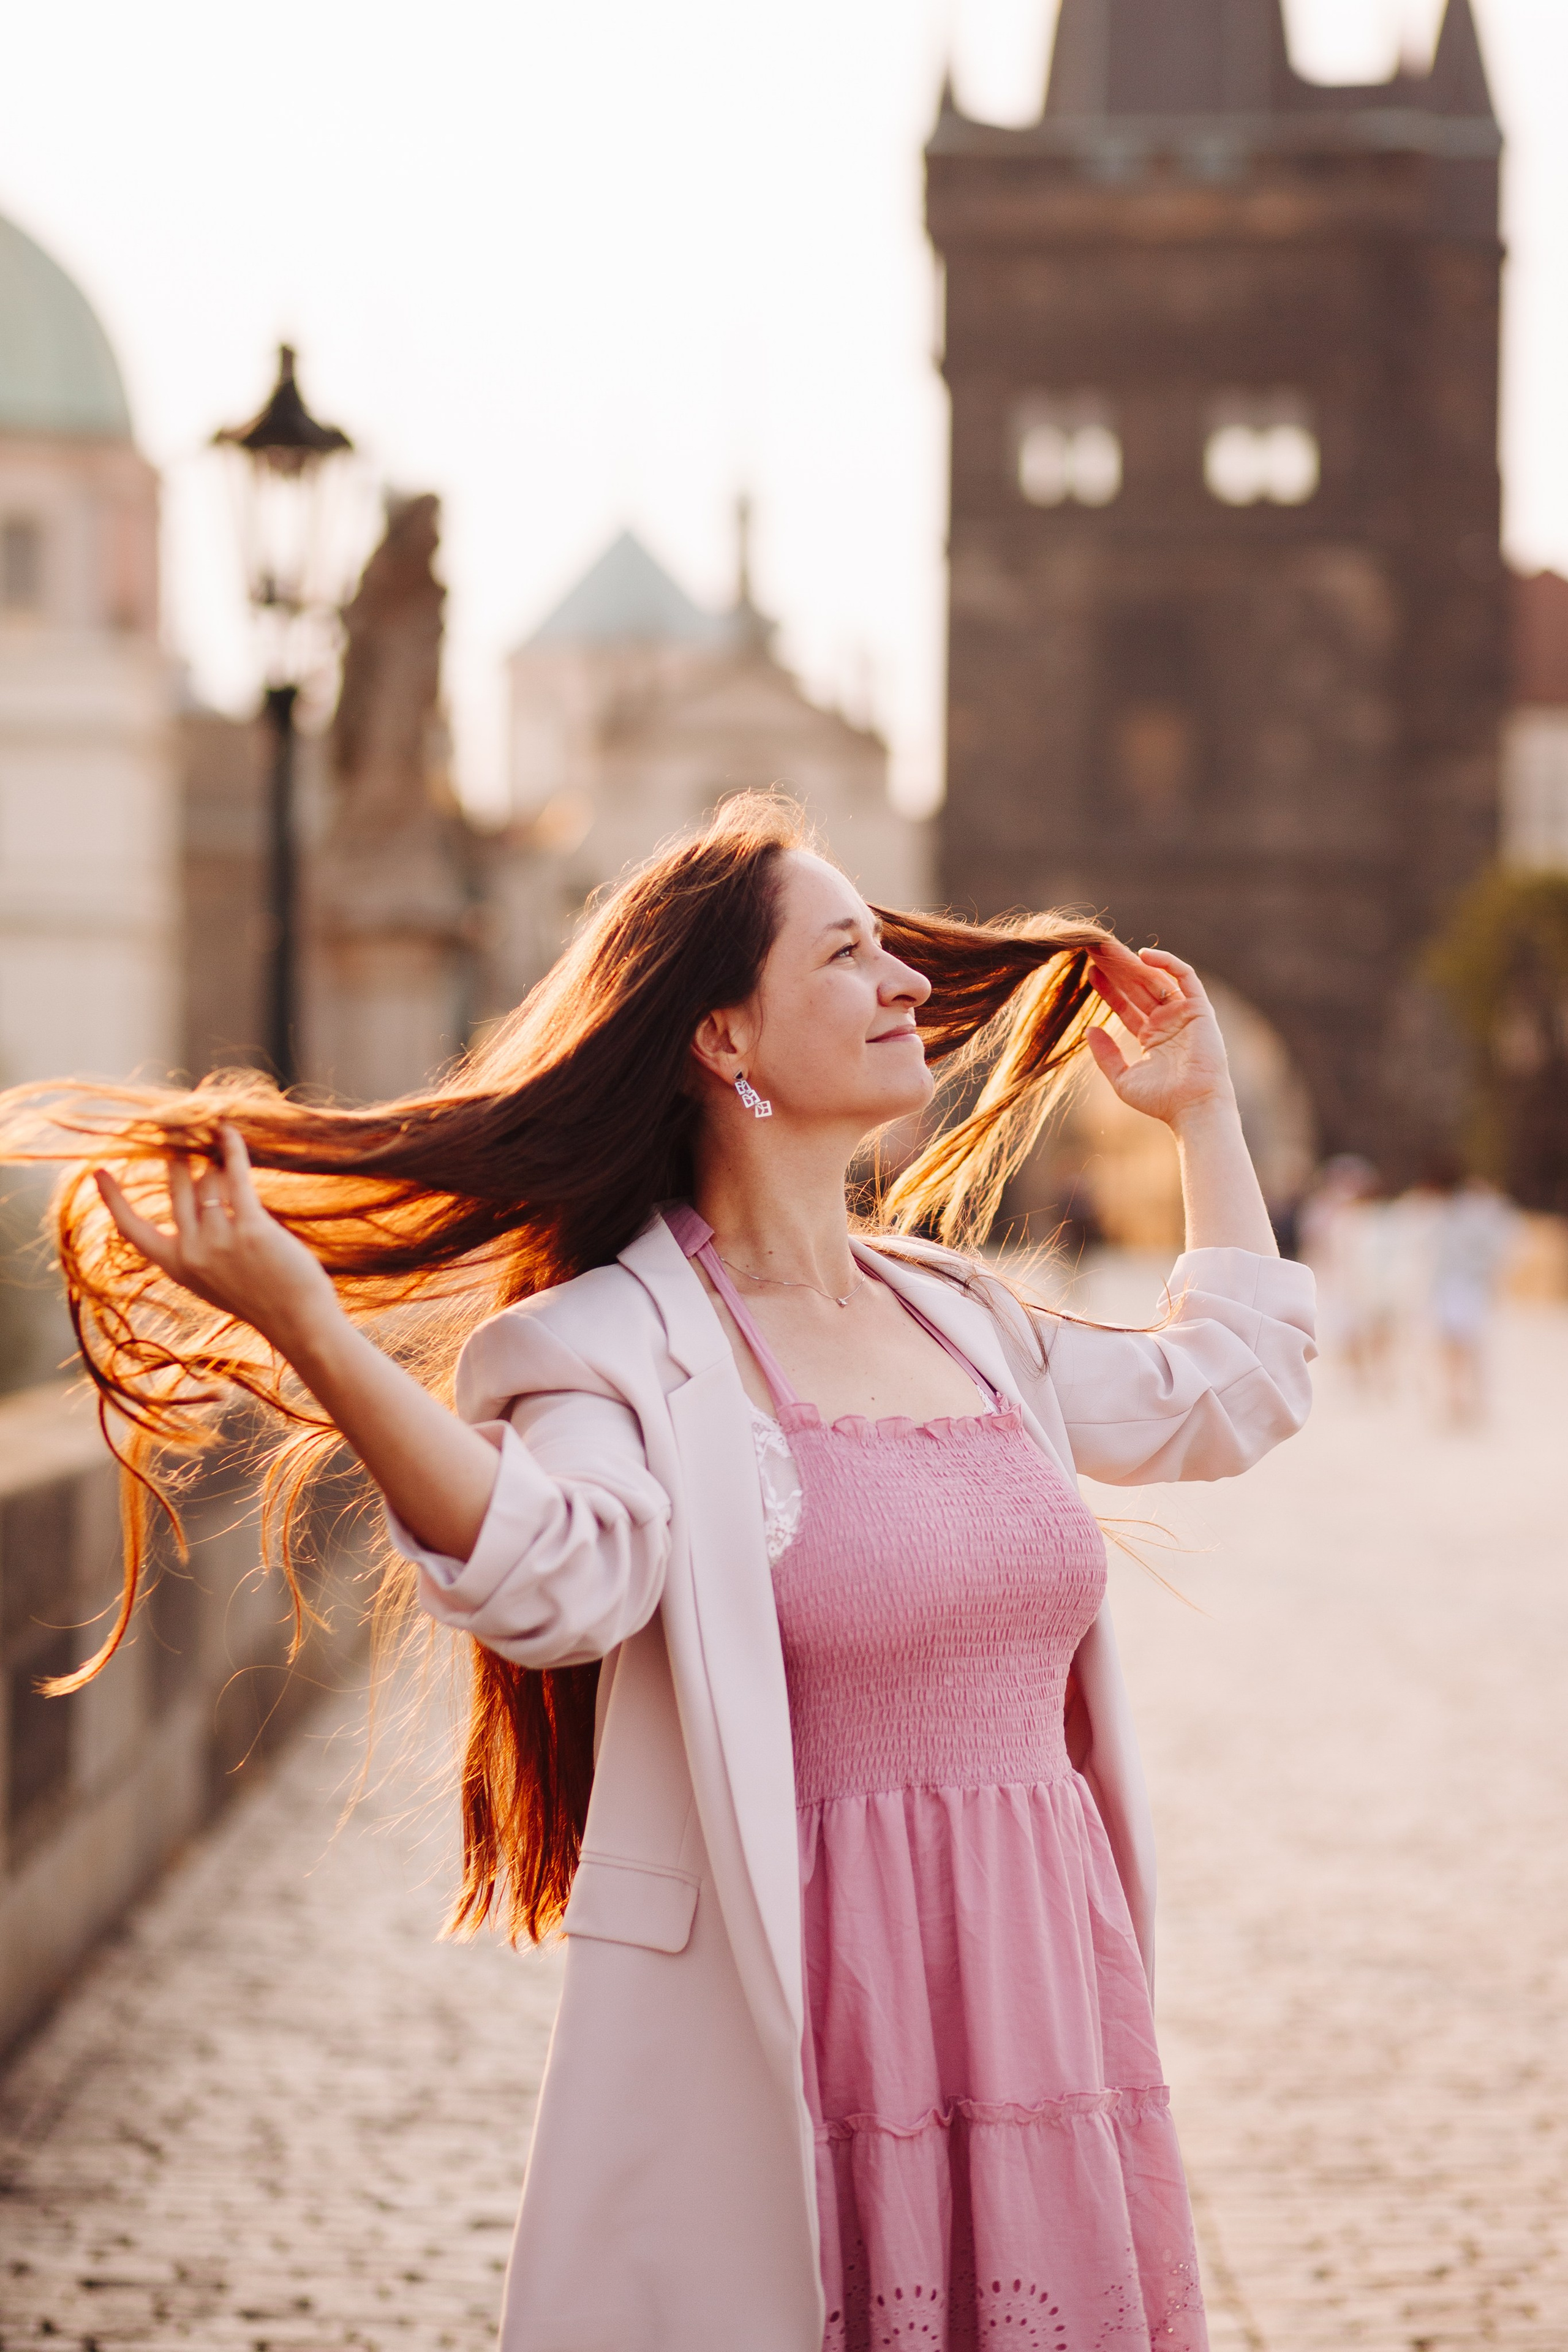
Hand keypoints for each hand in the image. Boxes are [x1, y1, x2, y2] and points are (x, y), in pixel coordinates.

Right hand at [94, 1123, 338, 1353]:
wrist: (297, 1321)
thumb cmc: (261, 1297)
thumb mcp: (212, 1278)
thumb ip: (196, 1243)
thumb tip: (196, 1185)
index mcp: (176, 1266)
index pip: (133, 1229)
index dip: (114, 1200)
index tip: (99, 1172)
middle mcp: (191, 1251)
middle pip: (177, 1188)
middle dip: (180, 1158)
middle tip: (186, 1135)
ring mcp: (218, 1240)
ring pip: (209, 1180)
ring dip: (219, 1166)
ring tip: (231, 1167)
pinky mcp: (250, 1227)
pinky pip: (235, 1176)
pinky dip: (232, 1149)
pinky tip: (229, 1132)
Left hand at [1083, 945, 1233, 1130]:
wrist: (1193, 1106)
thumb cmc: (1161, 1100)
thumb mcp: (1122, 1078)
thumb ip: (1105, 1055)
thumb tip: (1087, 1029)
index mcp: (1151, 1037)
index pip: (1126, 1005)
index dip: (1108, 988)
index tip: (1088, 971)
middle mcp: (1167, 1022)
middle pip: (1137, 988)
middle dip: (1117, 969)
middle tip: (1093, 949)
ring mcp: (1183, 1014)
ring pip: (1155, 979)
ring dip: (1133, 963)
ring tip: (1108, 948)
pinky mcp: (1200, 1008)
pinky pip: (1185, 977)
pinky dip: (1168, 963)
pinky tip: (1143, 955)